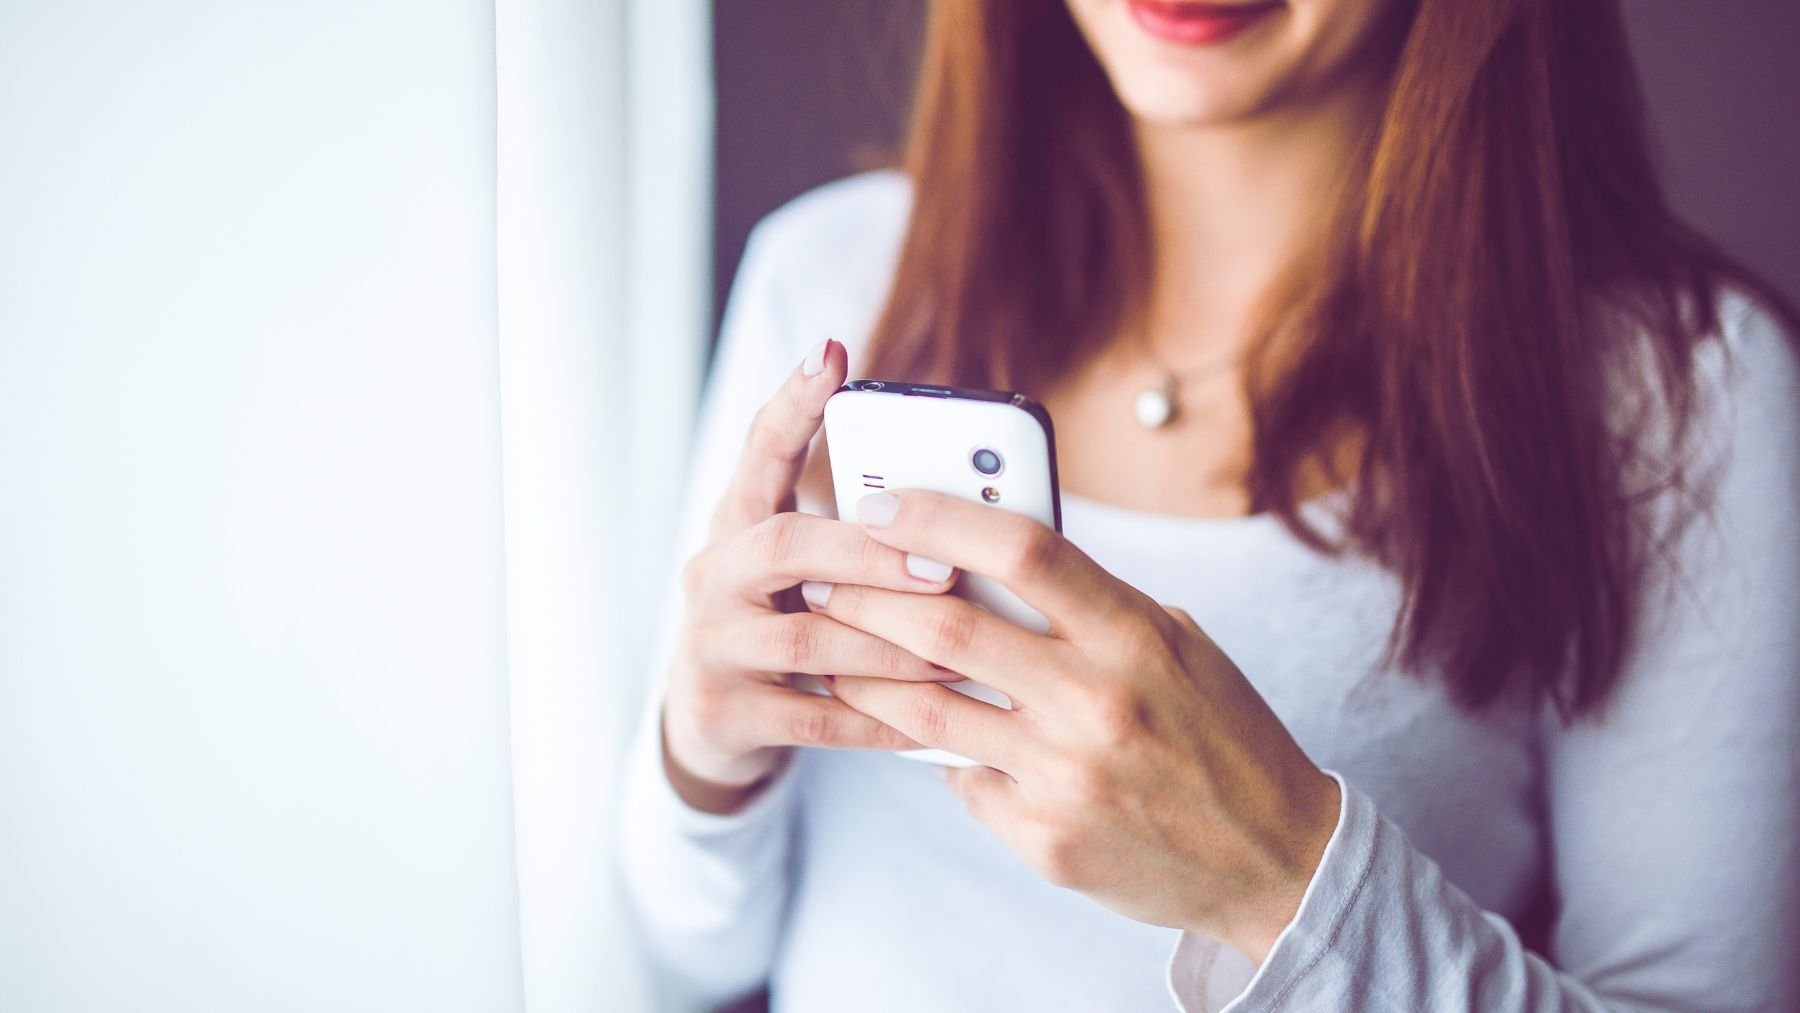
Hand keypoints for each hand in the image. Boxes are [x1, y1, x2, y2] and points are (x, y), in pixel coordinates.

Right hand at [660, 341, 962, 814]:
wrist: (712, 721)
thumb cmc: (784, 623)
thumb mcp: (803, 570)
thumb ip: (855, 534)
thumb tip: (961, 498)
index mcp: (737, 526)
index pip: (759, 451)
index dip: (793, 404)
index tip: (832, 353)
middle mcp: (711, 575)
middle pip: (784, 544)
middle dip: (869, 553)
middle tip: (944, 566)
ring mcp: (710, 646)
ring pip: (807, 640)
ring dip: (890, 647)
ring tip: (958, 653)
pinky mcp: (723, 712)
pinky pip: (813, 718)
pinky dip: (876, 719)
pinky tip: (927, 720)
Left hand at [803, 490, 1340, 962]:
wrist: (1274, 861)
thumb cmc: (1221, 734)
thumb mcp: (1176, 646)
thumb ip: (1089, 607)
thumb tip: (987, 560)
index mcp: (1136, 636)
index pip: (1022, 551)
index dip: (940, 517)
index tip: (882, 502)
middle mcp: (1099, 702)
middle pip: (950, 628)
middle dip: (868, 594)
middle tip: (821, 576)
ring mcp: (1068, 776)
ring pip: (929, 711)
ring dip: (865, 674)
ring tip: (829, 649)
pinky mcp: (1045, 838)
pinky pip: (962, 778)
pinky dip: (930, 748)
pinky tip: (904, 727)